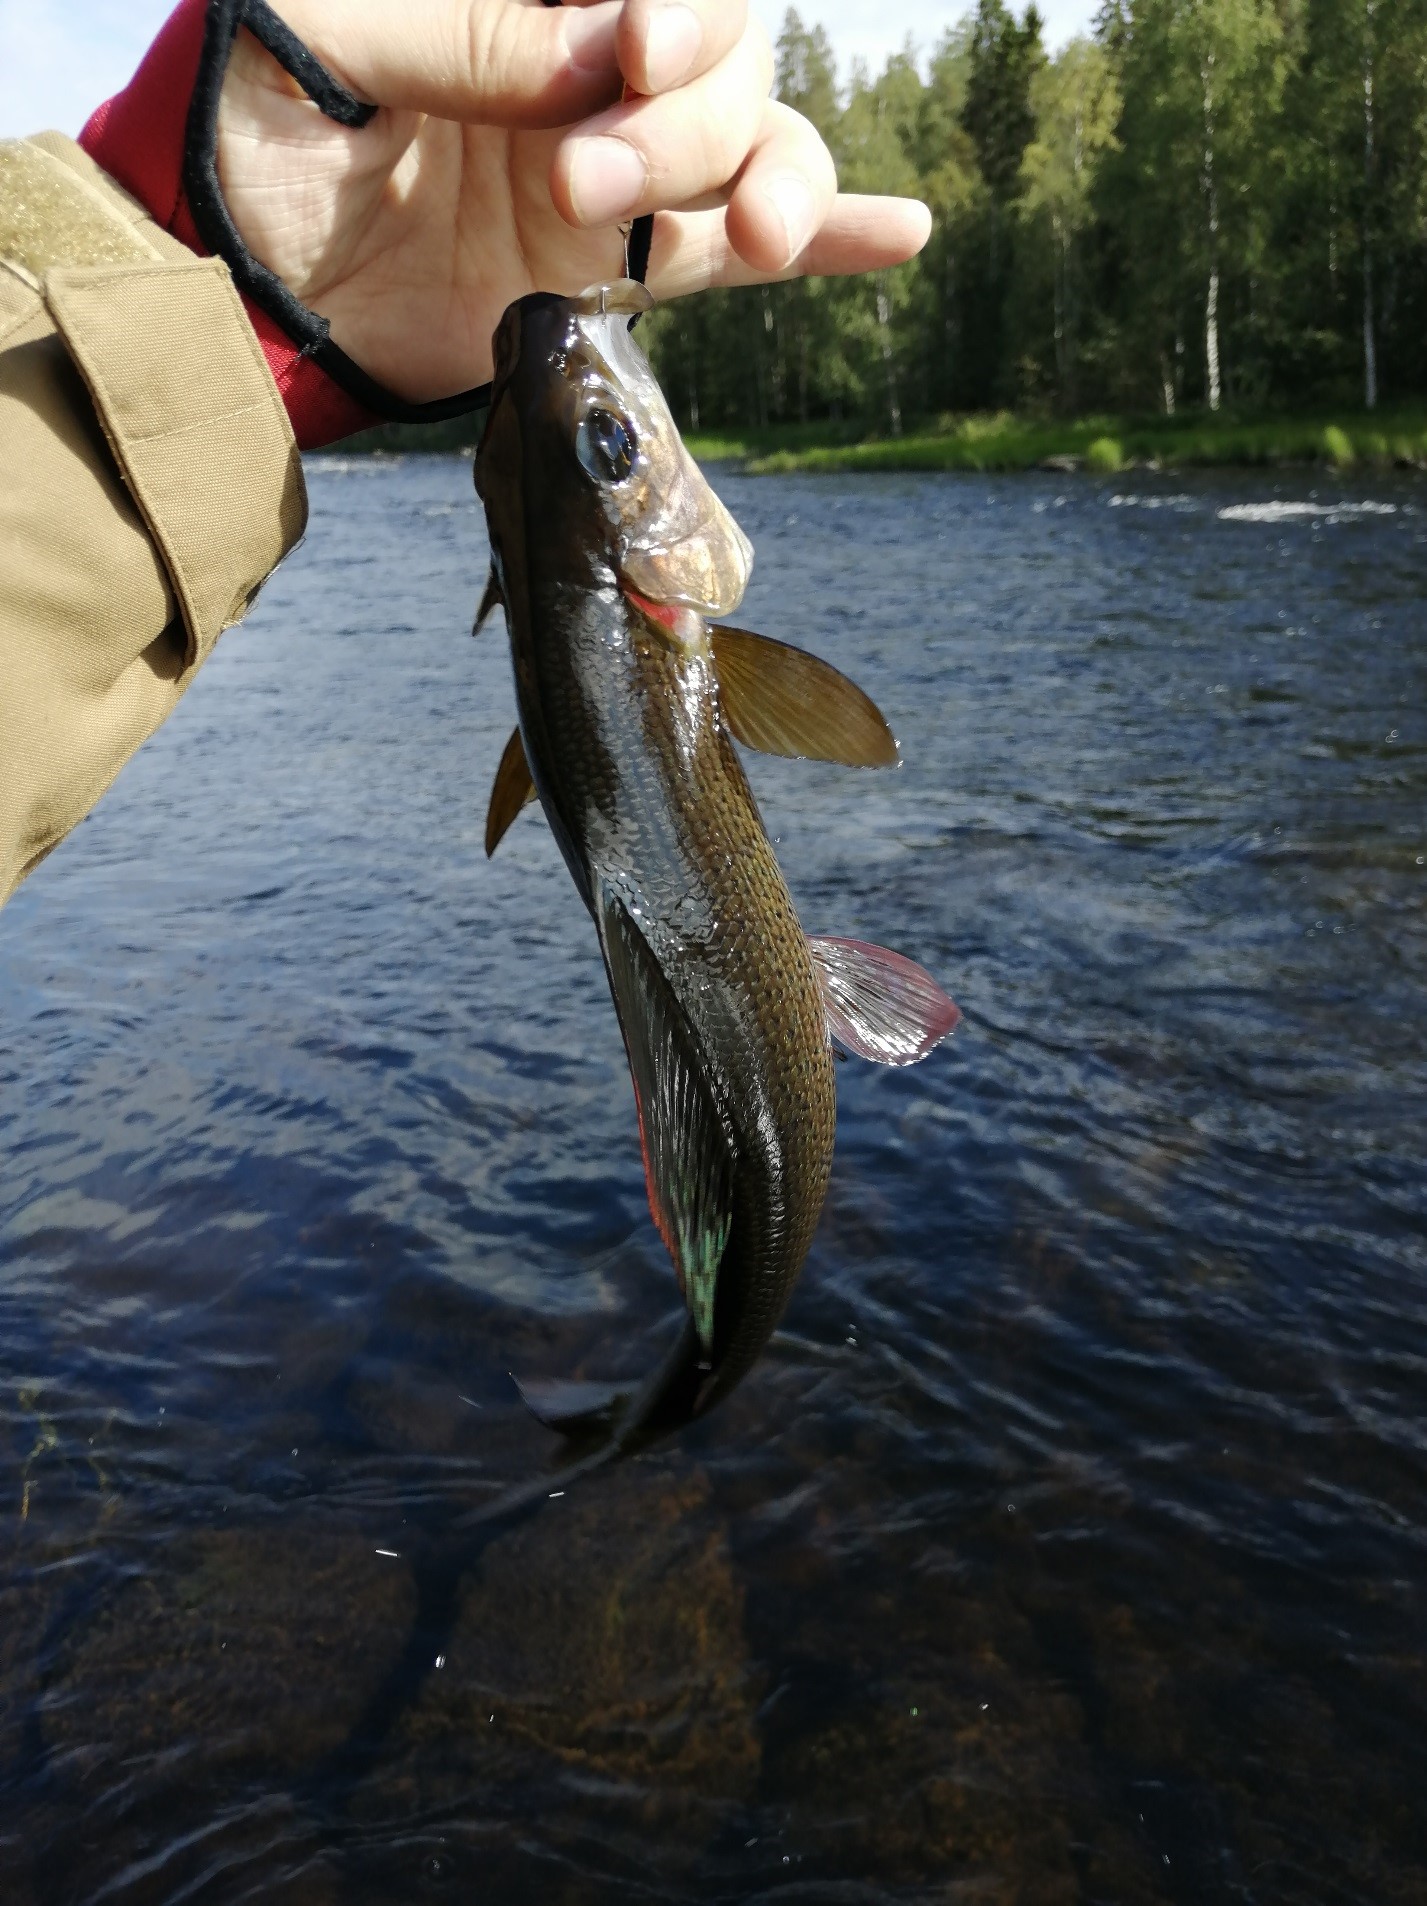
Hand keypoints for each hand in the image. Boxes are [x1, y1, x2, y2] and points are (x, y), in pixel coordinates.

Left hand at [215, 0, 931, 401]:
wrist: (233, 278)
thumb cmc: (245, 123)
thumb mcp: (325, 34)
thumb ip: (468, 28)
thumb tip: (604, 61)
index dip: (682, 8)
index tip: (636, 54)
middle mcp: (587, 58)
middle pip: (722, 59)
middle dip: (685, 124)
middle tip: (581, 186)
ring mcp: (613, 163)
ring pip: (751, 145)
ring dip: (773, 183)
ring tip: (758, 238)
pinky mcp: (616, 264)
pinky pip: (735, 245)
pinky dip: (827, 237)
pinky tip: (902, 233)